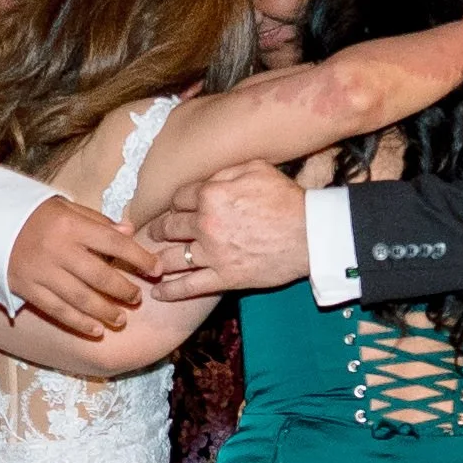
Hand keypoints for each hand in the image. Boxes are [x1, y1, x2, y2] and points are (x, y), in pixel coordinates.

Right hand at [8, 195, 157, 337]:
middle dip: (124, 290)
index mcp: (70, 224)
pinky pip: (57, 310)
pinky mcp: (27, 288)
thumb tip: (128, 232)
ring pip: (81, 298)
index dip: (140, 258)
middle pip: (100, 276)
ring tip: (121, 319)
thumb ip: (97, 221)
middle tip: (137, 298)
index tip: (157, 269)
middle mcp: (58, 249)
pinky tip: (96, 330)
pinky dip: (79, 323)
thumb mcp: (64, 207)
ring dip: (105, 311)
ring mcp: (41, 271)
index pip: (114, 243)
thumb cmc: (32, 214)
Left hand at [150, 161, 311, 300]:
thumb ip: (225, 172)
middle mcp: (206, 224)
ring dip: (157, 259)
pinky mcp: (224, 278)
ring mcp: (213, 254)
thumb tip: (206, 179)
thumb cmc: (287, 199)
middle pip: (170, 227)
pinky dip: (171, 291)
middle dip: (161, 229)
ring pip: (172, 258)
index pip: (179, 198)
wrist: (311, 234)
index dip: (177, 203)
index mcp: (211, 194)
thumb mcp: (256, 169)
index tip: (177, 209)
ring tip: (151, 262)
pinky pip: (189, 287)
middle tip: (157, 233)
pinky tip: (158, 293)